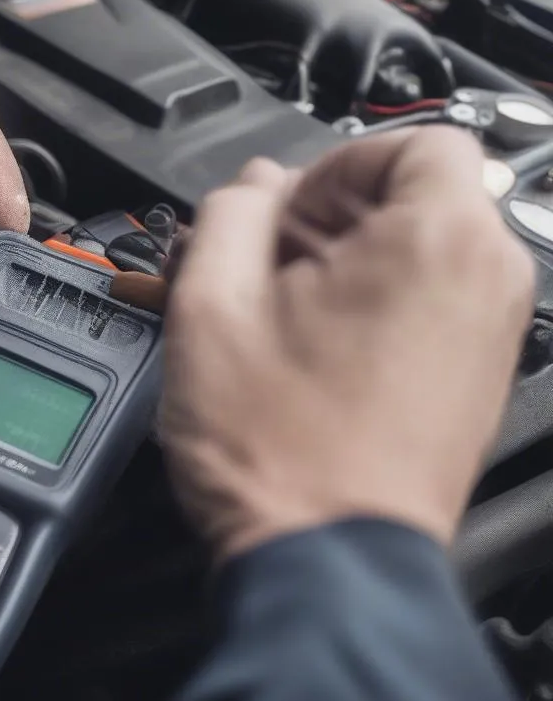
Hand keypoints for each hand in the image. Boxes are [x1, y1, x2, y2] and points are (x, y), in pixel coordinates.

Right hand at [159, 127, 533, 558]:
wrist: (326, 560)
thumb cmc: (278, 448)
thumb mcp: (211, 304)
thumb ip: (228, 214)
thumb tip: (251, 188)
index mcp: (436, 242)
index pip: (416, 140)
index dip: (335, 164)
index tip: (285, 210)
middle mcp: (485, 281)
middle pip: (414, 195)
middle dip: (330, 213)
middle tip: (262, 261)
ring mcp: (489, 334)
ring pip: (418, 248)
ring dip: (344, 257)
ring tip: (277, 309)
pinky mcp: (475, 375)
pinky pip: (428, 299)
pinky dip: (371, 299)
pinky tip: (307, 343)